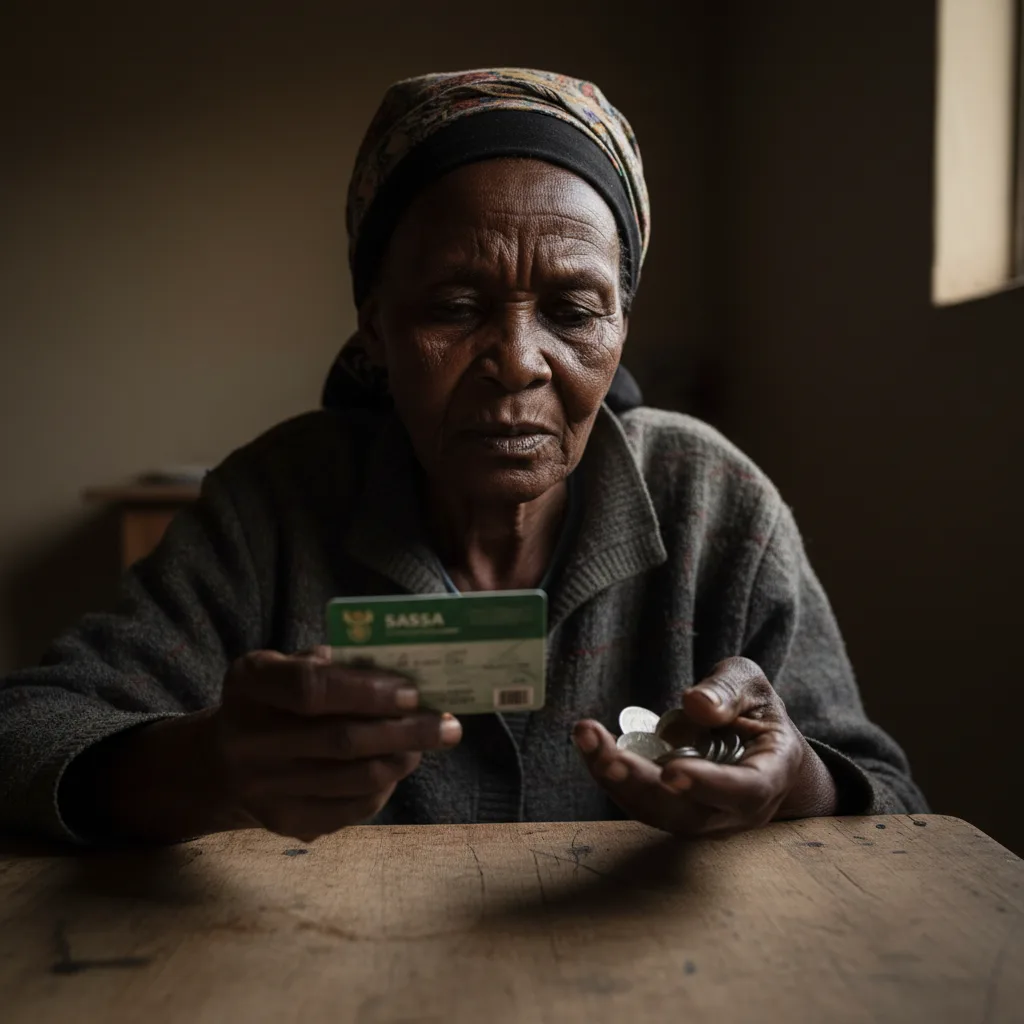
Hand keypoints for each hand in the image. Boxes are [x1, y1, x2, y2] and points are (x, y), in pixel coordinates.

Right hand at [208, 646, 461, 841]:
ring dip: (403, 759)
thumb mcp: (290, 665)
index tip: (411, 693)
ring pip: (354, 779)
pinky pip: (352, 808)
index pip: (311, 689)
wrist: (223, 763)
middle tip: (448, 725)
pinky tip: (400, 765)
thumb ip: (337, 665)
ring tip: (431, 741)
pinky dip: (386, 785)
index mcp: (250, 684)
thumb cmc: (276, 700)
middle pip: (340, 740)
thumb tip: (404, 671)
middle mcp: (247, 739)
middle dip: (405, 732)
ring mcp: (263, 789)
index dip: (366, 692)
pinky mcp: (285, 822)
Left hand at [572, 657, 836, 836]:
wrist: (758, 748)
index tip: (671, 771)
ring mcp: (701, 817)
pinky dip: (610, 772)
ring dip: (615, 779)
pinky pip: (637, 799)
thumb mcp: (751, 686)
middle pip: (688, 814)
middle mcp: (735, 810)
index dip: (708, 785)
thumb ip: (728, 691)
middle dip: (642, 785)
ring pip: (656, 812)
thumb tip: (696, 704)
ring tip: (586, 737)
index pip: (744, 791)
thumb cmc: (755, 713)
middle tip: (606, 756)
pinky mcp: (670, 809)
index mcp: (769, 775)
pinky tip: (589, 741)